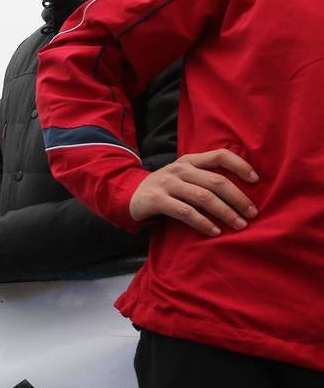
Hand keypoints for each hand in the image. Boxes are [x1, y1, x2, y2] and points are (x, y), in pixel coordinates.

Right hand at [129, 149, 258, 236]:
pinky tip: (214, 231)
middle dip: (237, 198)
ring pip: (203, 197)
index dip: (240, 165)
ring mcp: (167, 184)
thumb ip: (205, 177)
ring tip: (238, 224)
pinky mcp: (157, 200)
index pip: (220, 155)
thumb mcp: (184, 176)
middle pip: (215, 181)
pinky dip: (202, 222)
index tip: (256, 180)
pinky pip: (185, 212)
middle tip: (252, 213)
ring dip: (224, 212)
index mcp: (190, 161)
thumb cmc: (166, 188)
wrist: (131, 194)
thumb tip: (242, 190)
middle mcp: (180, 169)